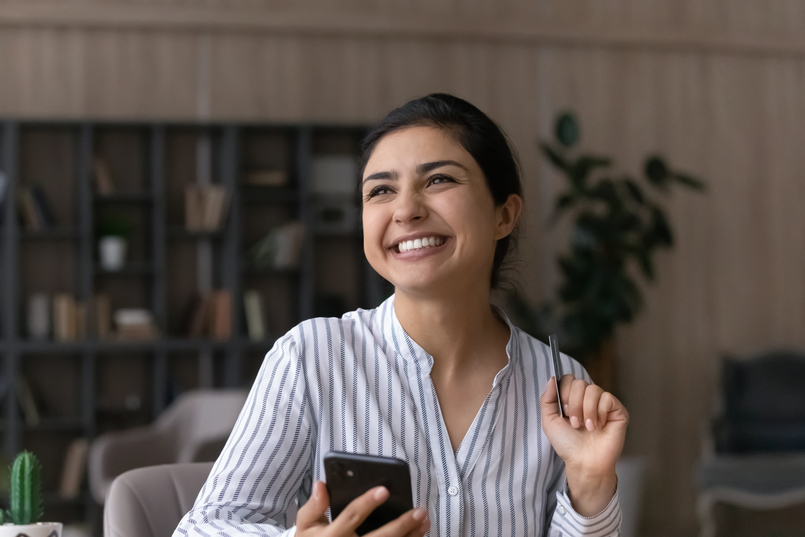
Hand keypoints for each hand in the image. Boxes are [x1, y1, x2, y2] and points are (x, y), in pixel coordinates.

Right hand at [296, 481, 429, 536]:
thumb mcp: (306, 525)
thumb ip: (313, 506)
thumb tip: (321, 484)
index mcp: (331, 536)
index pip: (351, 516)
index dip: (367, 503)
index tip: (384, 490)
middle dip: (401, 525)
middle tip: (419, 511)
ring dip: (410, 536)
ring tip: (424, 521)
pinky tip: (418, 534)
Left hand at [540, 374, 628, 515]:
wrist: (584, 462)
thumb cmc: (568, 444)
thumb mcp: (549, 421)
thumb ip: (547, 399)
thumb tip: (552, 378)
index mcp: (573, 398)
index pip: (568, 379)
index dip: (564, 393)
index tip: (564, 412)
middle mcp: (588, 398)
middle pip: (579, 383)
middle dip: (574, 404)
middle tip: (575, 423)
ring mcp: (603, 403)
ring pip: (593, 389)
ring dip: (586, 410)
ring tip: (587, 427)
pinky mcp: (617, 410)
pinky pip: (607, 398)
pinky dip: (600, 413)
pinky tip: (599, 426)